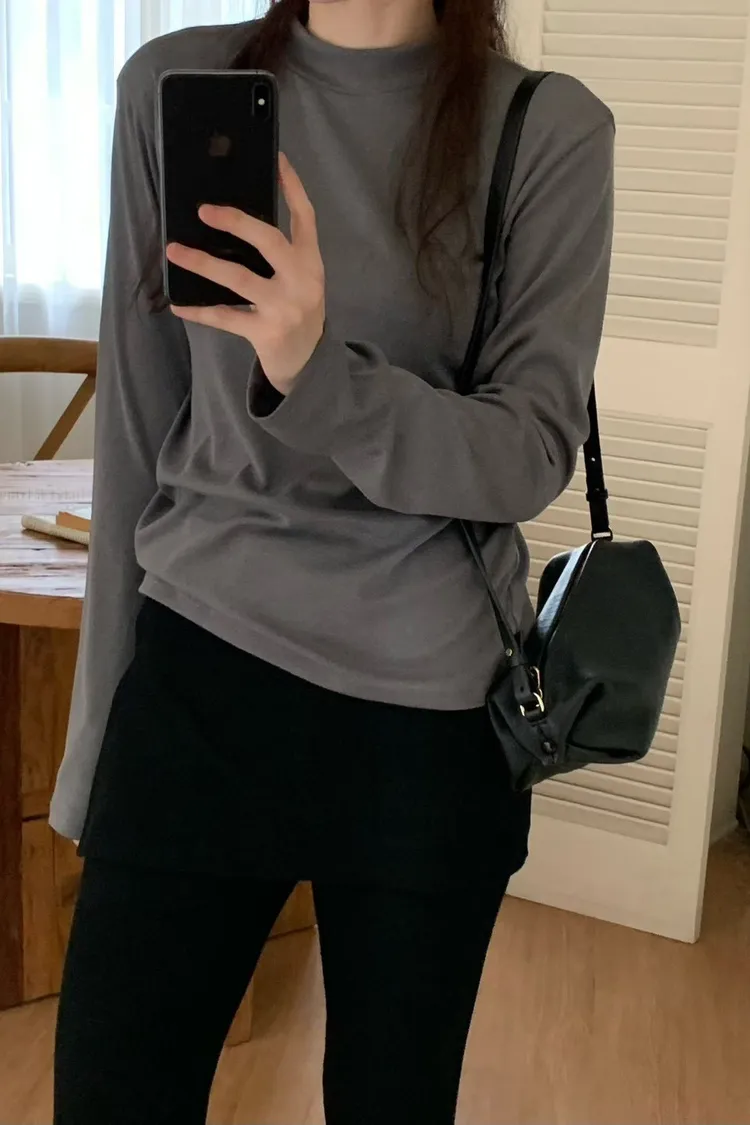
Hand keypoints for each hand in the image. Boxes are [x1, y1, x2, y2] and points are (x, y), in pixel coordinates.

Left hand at [167, 153, 325, 395]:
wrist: (308, 362)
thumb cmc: (297, 312)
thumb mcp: (301, 279)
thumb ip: (283, 254)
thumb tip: (234, 222)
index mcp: (312, 262)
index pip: (306, 217)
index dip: (293, 187)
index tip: (277, 158)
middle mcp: (303, 280)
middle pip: (268, 240)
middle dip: (235, 222)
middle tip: (204, 210)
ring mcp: (285, 307)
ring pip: (239, 278)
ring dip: (203, 263)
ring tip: (175, 251)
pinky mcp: (266, 332)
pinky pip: (226, 316)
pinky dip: (200, 310)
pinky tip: (179, 304)